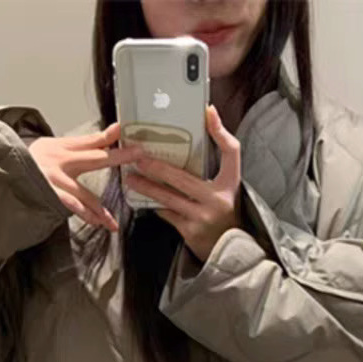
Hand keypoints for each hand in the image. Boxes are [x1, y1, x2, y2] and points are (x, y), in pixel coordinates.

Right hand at [28, 124, 141, 230]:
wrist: (4, 169)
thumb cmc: (34, 161)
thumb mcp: (56, 147)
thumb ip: (85, 143)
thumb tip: (113, 131)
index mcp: (64, 149)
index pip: (92, 141)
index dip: (110, 136)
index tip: (127, 131)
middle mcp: (60, 162)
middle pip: (94, 158)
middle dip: (117, 156)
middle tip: (137, 154)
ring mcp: (53, 180)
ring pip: (82, 193)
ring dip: (99, 207)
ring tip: (112, 221)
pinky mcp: (46, 194)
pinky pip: (68, 206)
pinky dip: (83, 213)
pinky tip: (95, 222)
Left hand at [123, 105, 241, 261]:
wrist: (232, 249)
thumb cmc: (225, 211)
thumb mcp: (228, 185)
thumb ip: (218, 159)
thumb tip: (206, 119)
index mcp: (230, 183)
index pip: (230, 151)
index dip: (220, 132)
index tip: (207, 112)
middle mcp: (217, 199)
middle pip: (183, 177)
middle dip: (157, 167)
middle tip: (137, 157)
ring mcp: (202, 217)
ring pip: (169, 198)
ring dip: (147, 187)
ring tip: (130, 179)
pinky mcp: (190, 232)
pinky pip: (167, 214)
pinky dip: (155, 205)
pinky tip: (142, 198)